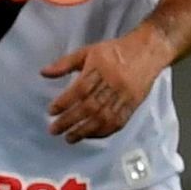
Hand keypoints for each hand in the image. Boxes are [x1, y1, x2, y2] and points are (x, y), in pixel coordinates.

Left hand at [43, 28, 164, 138]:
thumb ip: (65, 63)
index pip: (80, 89)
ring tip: (69, 138)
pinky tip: (90, 136)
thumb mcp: (88, 51)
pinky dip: (103, 131)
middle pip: (90, 106)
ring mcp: (124, 96)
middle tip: (54, 130)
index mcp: (100, 68)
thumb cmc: (114, 51)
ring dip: (85, 130)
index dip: (65, 102)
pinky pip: (118, 122)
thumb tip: (43, 72)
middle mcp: (112, 83)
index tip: (51, 111)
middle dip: (70, 120)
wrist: (148, 51)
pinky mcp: (133, 105)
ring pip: (103, 117)